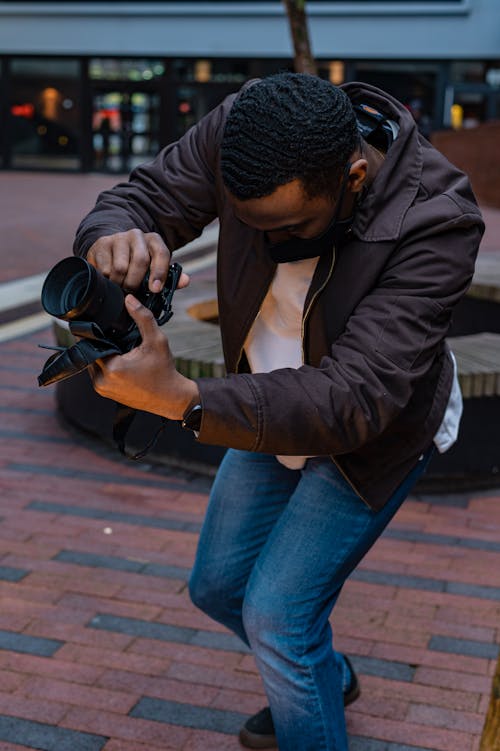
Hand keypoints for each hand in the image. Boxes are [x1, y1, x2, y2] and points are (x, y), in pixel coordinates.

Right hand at [87, 229, 189, 292]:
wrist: (112, 250)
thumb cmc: (138, 265)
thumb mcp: (155, 269)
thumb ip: (171, 277)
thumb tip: (185, 280)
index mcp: (154, 240)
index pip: (162, 253)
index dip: (160, 272)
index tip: (155, 289)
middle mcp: (137, 235)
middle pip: (140, 261)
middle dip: (137, 282)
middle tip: (132, 293)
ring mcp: (118, 238)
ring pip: (120, 267)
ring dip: (121, 283)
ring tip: (120, 288)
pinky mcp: (101, 244)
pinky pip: (105, 268)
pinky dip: (107, 280)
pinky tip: (109, 281)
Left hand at [89, 294, 198, 419]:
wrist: (171, 398)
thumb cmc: (164, 370)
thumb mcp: (156, 340)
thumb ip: (142, 318)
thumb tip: (129, 299)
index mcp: (112, 367)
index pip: (91, 343)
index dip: (94, 331)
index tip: (98, 322)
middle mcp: (102, 381)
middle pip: (90, 352)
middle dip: (100, 342)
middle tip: (113, 335)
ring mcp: (102, 389)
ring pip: (92, 363)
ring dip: (101, 354)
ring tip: (118, 348)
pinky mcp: (105, 393)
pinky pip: (98, 373)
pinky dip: (105, 365)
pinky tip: (119, 359)